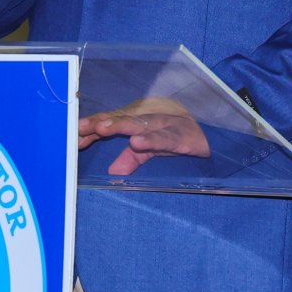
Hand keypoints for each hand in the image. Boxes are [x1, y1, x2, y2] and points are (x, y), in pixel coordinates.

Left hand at [78, 97, 210, 175]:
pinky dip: (151, 139)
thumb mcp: (154, 150)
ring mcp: (165, 125)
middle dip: (99, 123)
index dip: (92, 127)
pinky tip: (137, 142)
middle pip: (120, 119)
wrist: (218, 135)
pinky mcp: (181, 135)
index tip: (74, 134)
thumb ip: (133, 158)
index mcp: (141, 122)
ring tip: (102, 128)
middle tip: (80, 127)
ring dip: (120, 125)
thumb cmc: (181, 138)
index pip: (112, 122)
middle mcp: (150, 119)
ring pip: (139, 123)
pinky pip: (164, 138)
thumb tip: (114, 172)